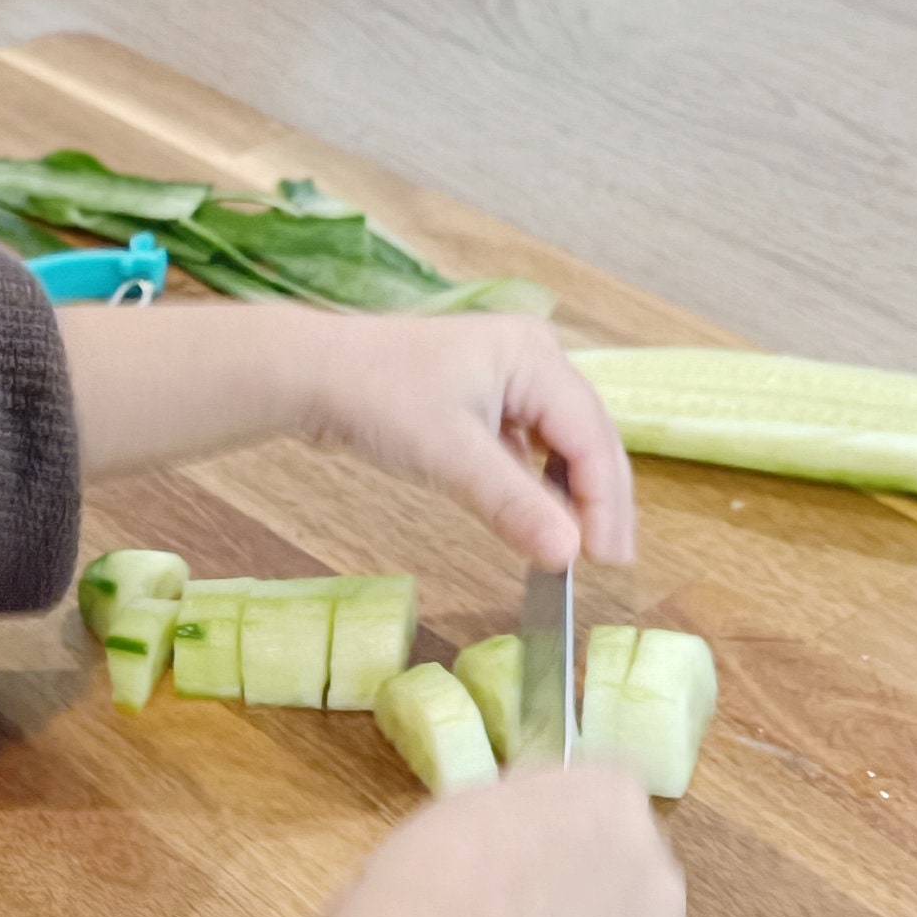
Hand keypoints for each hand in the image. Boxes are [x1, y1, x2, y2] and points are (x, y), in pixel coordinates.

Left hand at [297, 313, 637, 570]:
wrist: (308, 376)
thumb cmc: (376, 399)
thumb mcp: (450, 456)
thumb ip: (514, 505)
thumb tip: (567, 556)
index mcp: (535, 356)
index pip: (591, 436)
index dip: (604, 502)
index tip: (607, 560)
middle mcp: (532, 359)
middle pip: (587, 437)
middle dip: (597, 500)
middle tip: (608, 561)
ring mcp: (508, 377)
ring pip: (561, 444)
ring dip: (569, 494)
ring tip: (578, 546)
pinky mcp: (482, 399)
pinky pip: (528, 446)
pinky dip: (536, 485)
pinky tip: (537, 517)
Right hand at [312, 764, 685, 916]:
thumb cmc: (435, 876)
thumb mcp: (471, 807)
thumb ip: (521, 816)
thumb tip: (523, 835)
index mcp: (608, 789)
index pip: (602, 802)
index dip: (561, 834)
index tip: (525, 858)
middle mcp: (653, 847)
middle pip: (628, 864)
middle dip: (590, 888)